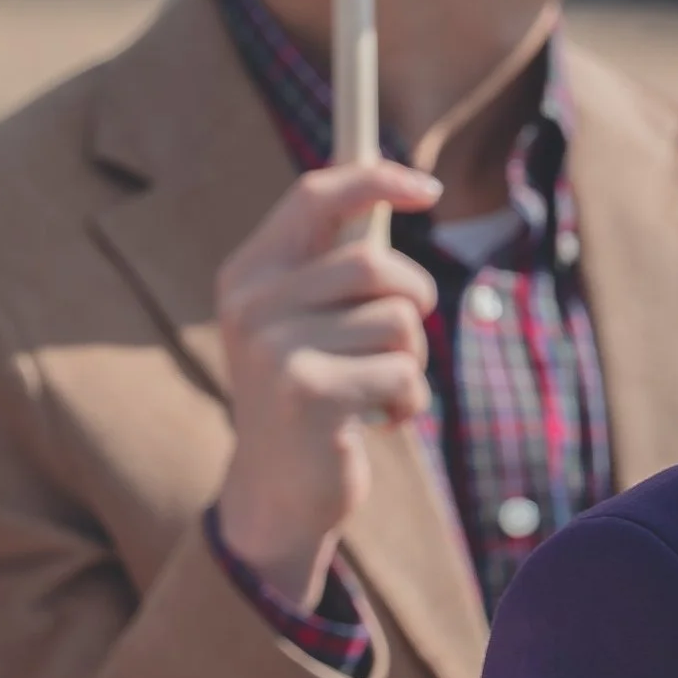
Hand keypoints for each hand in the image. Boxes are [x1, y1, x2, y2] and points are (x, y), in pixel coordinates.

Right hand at [214, 162, 442, 603]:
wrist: (276, 496)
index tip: (429, 189)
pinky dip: (410, 401)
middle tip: (406, 338)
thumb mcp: (305, 322)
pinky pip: (402, 373)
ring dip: (412, 358)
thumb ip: (335, 264)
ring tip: (383, 388)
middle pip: (372, 262)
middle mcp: (251, 306)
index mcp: (248, 275)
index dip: (375, 180)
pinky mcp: (309, 395)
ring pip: (397, 321)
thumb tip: (397, 187)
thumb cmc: (309, 397)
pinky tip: (381, 422)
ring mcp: (275, 350)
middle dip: (413, 297)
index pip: (314, 196)